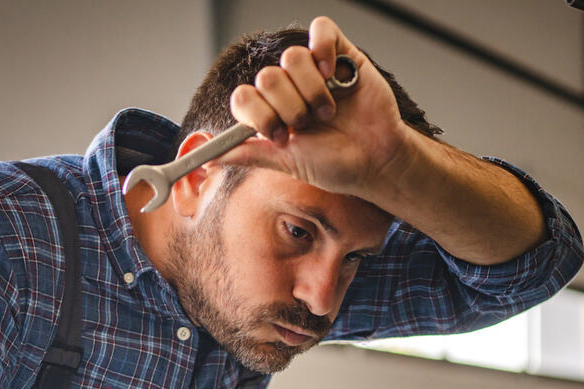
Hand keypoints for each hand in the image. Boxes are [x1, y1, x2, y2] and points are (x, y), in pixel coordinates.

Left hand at [223, 16, 417, 198]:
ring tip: (329, 110)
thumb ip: (246, 154)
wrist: (376, 161)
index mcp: (270, 111)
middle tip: (310, 124)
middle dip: (290, 108)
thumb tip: (207, 159)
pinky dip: (323, 49)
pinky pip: (320, 29)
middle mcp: (288, 87)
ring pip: (291, 57)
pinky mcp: (340, 53)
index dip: (259, 114)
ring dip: (311, 90)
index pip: (243, 96)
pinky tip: (332, 73)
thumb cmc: (336, 164)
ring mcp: (313, 69)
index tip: (281, 135)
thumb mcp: (285, 163)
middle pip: (266, 77)